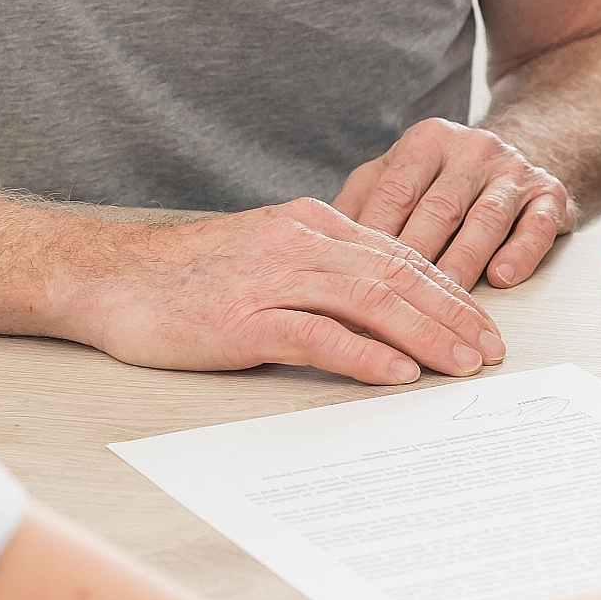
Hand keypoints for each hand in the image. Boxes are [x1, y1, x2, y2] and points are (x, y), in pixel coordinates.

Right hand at [77, 198, 508, 384]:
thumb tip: (376, 305)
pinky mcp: (241, 320)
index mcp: (309, 225)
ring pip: (368, 301)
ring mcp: (269, 279)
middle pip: (396, 275)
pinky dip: (361, 354)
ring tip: (462, 365)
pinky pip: (315, 335)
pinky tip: (396, 374)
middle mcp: (297, 244)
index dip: (448, 290)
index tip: (483, 324)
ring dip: (425, 335)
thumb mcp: (264, 256)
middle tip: (492, 352)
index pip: (397, 255)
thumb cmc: (184, 276)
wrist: (108, 276)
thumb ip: (318, 271)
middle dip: (452, 314)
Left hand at [334, 118, 570, 287]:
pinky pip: (537, 225)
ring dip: (464, 264)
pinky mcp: (551, 193)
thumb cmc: (445, 179)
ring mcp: (513, 170)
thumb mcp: (398, 176)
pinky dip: (519, 252)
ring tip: (445, 304)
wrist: (525, 149)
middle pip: (438, 210)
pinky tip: (502, 278)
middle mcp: (471, 150)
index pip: (394, 193)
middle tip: (394, 306)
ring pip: (485, 220)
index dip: (372, 240)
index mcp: (427, 142)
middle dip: (416, 262)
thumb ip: (362, 202)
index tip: (352, 281)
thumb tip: (316, 244)